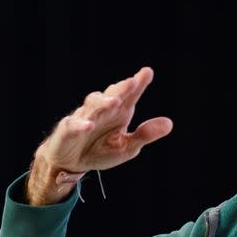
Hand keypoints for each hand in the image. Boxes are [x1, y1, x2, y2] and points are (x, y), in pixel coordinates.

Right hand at [26, 67, 172, 204]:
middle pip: (112, 95)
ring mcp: (84, 118)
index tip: (147, 72)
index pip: (130, 95)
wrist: (71, 163)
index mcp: (119, 112)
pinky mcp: (67, 130)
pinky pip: (73, 125)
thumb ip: (145, 134)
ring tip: (115, 102)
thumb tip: (169, 123)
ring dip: (103, 102)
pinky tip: (89, 125)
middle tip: (132, 82)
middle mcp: (102, 111)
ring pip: (92, 105)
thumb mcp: (126, 146)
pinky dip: (80, 124)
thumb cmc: (100, 150)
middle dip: (121, 88)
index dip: (138, 83)